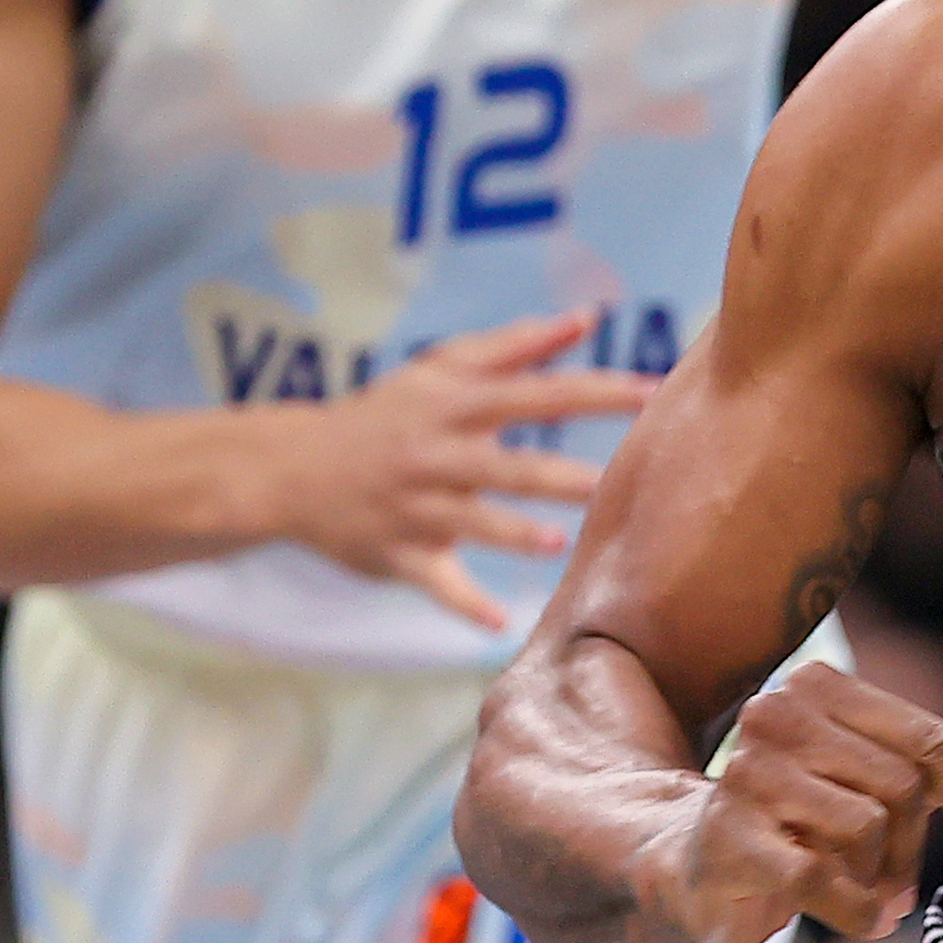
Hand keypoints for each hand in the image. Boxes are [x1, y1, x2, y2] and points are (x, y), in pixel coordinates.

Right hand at [291, 313, 657, 630]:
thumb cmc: (387, 413)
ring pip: (471, 523)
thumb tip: (586, 319)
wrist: (292, 468)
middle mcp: (436, 455)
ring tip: (558, 542)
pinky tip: (499, 622)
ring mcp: (416, 508)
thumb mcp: (440, 370)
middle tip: (605, 482)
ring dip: (513, 534)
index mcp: (454, 405)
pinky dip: (464, 605)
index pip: (536, 394)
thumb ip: (516, 345)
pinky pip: (436, 583)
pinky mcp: (399, 555)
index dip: (594, 392)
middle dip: (555, 474)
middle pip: (505, 464)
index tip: (650, 392)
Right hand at [642, 663, 942, 942]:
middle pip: (900, 787)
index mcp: (823, 687)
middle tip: (895, 879)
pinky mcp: (731, 835)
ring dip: (879, 880)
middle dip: (911, 849)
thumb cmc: (811, 819)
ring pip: (866, 829)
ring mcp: (747, 772)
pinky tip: (854, 915)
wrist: (698, 861)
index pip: (928, 740)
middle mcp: (778, 713)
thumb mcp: (896, 794)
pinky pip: (823, 879)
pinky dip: (856, 911)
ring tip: (861, 889)